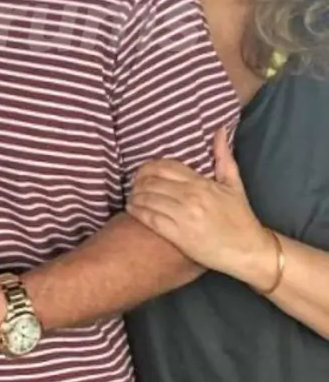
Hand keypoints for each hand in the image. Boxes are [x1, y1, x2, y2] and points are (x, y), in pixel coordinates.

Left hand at [127, 127, 271, 281]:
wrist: (249, 252)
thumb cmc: (241, 217)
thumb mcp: (234, 184)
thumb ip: (223, 156)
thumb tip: (219, 129)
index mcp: (201, 183)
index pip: (165, 167)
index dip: (148, 167)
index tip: (142, 172)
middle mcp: (190, 197)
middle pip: (152, 182)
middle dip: (138, 181)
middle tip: (134, 184)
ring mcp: (184, 217)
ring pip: (148, 199)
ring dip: (135, 196)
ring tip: (132, 196)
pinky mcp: (179, 236)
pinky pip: (150, 219)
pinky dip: (137, 212)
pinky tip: (132, 209)